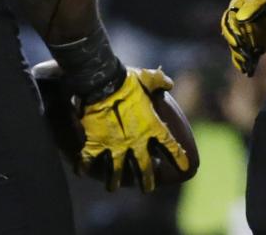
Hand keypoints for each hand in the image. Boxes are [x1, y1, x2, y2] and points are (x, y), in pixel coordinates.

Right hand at [79, 67, 189, 192]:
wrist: (102, 82)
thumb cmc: (126, 80)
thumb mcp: (147, 78)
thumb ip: (159, 80)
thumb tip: (169, 82)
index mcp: (152, 127)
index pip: (171, 147)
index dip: (178, 158)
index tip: (185, 166)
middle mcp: (137, 142)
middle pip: (145, 167)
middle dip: (147, 180)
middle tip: (147, 188)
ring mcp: (116, 146)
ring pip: (117, 171)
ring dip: (114, 181)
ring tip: (113, 187)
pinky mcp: (96, 143)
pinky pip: (89, 160)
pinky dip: (83, 166)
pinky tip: (80, 173)